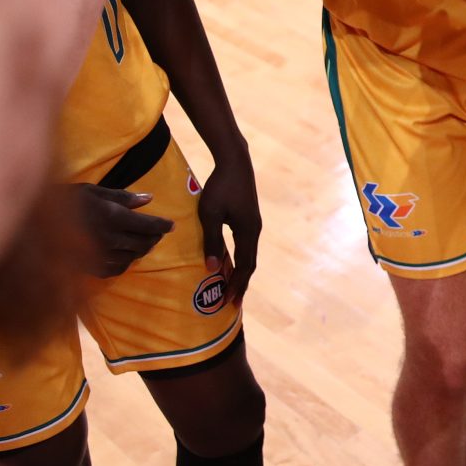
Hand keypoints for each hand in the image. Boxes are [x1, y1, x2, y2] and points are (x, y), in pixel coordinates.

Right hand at [74, 184, 173, 277]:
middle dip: (154, 238)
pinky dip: (126, 263)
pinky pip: (116, 269)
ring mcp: (98, 255)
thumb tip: (149, 199)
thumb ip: (123, 197)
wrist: (32, 224)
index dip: (162, 226)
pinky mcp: (89, 267)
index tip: (172, 225)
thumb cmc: (64, 200)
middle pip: (143, 242)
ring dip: (143, 250)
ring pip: (132, 257)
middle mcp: (108, 238)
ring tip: (145, 243)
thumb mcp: (92, 191)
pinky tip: (126, 256)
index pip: (147, 225)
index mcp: (111, 216)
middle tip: (158, 233)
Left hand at [197, 152, 260, 304]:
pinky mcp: (248, 218)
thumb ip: (212, 241)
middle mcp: (254, 231)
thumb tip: (212, 268)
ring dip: (240, 272)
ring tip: (231, 286)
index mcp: (248, 233)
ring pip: (248, 255)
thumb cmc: (220, 187)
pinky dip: (240, 259)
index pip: (244, 266)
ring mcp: (253, 224)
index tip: (229, 301)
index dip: (237, 285)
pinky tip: (230, 262)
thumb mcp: (210, 215)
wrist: (235, 162)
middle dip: (241, 284)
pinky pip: (246, 245)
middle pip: (250, 264)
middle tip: (232, 303)